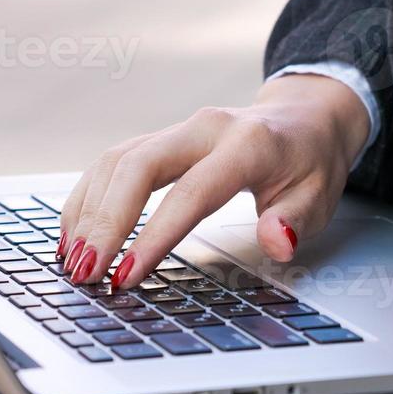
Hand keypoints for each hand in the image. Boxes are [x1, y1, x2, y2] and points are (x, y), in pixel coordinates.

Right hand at [56, 74, 370, 288]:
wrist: (304, 117)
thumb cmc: (310, 163)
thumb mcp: (319, 197)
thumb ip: (294, 221)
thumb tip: (277, 242)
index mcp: (246, 144)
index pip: (191, 193)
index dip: (154, 236)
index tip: (126, 276)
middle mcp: (204, 129)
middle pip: (137, 166)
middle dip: (104, 222)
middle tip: (85, 271)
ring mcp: (178, 130)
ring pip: (116, 161)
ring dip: (88, 212)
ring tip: (72, 261)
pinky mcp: (160, 139)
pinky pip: (113, 162)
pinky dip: (88, 198)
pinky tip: (75, 234)